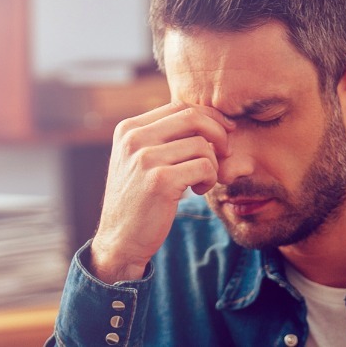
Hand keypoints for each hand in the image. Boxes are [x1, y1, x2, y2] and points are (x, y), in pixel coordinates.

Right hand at [88, 102, 234, 282]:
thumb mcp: (140, 160)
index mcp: (128, 129)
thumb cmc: (138, 199)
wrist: (120, 240)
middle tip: (226, 152)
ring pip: (202, 145)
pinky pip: (205, 167)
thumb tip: (207, 117)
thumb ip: (162, 137)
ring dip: (213, 164)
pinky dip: (209, 179)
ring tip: (202, 181)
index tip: (224, 132)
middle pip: (193, 117)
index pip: (179, 107)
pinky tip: (197, 191)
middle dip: (219, 132)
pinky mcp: (160, 180)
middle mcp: (133, 138)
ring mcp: (145, 158)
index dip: (209, 117)